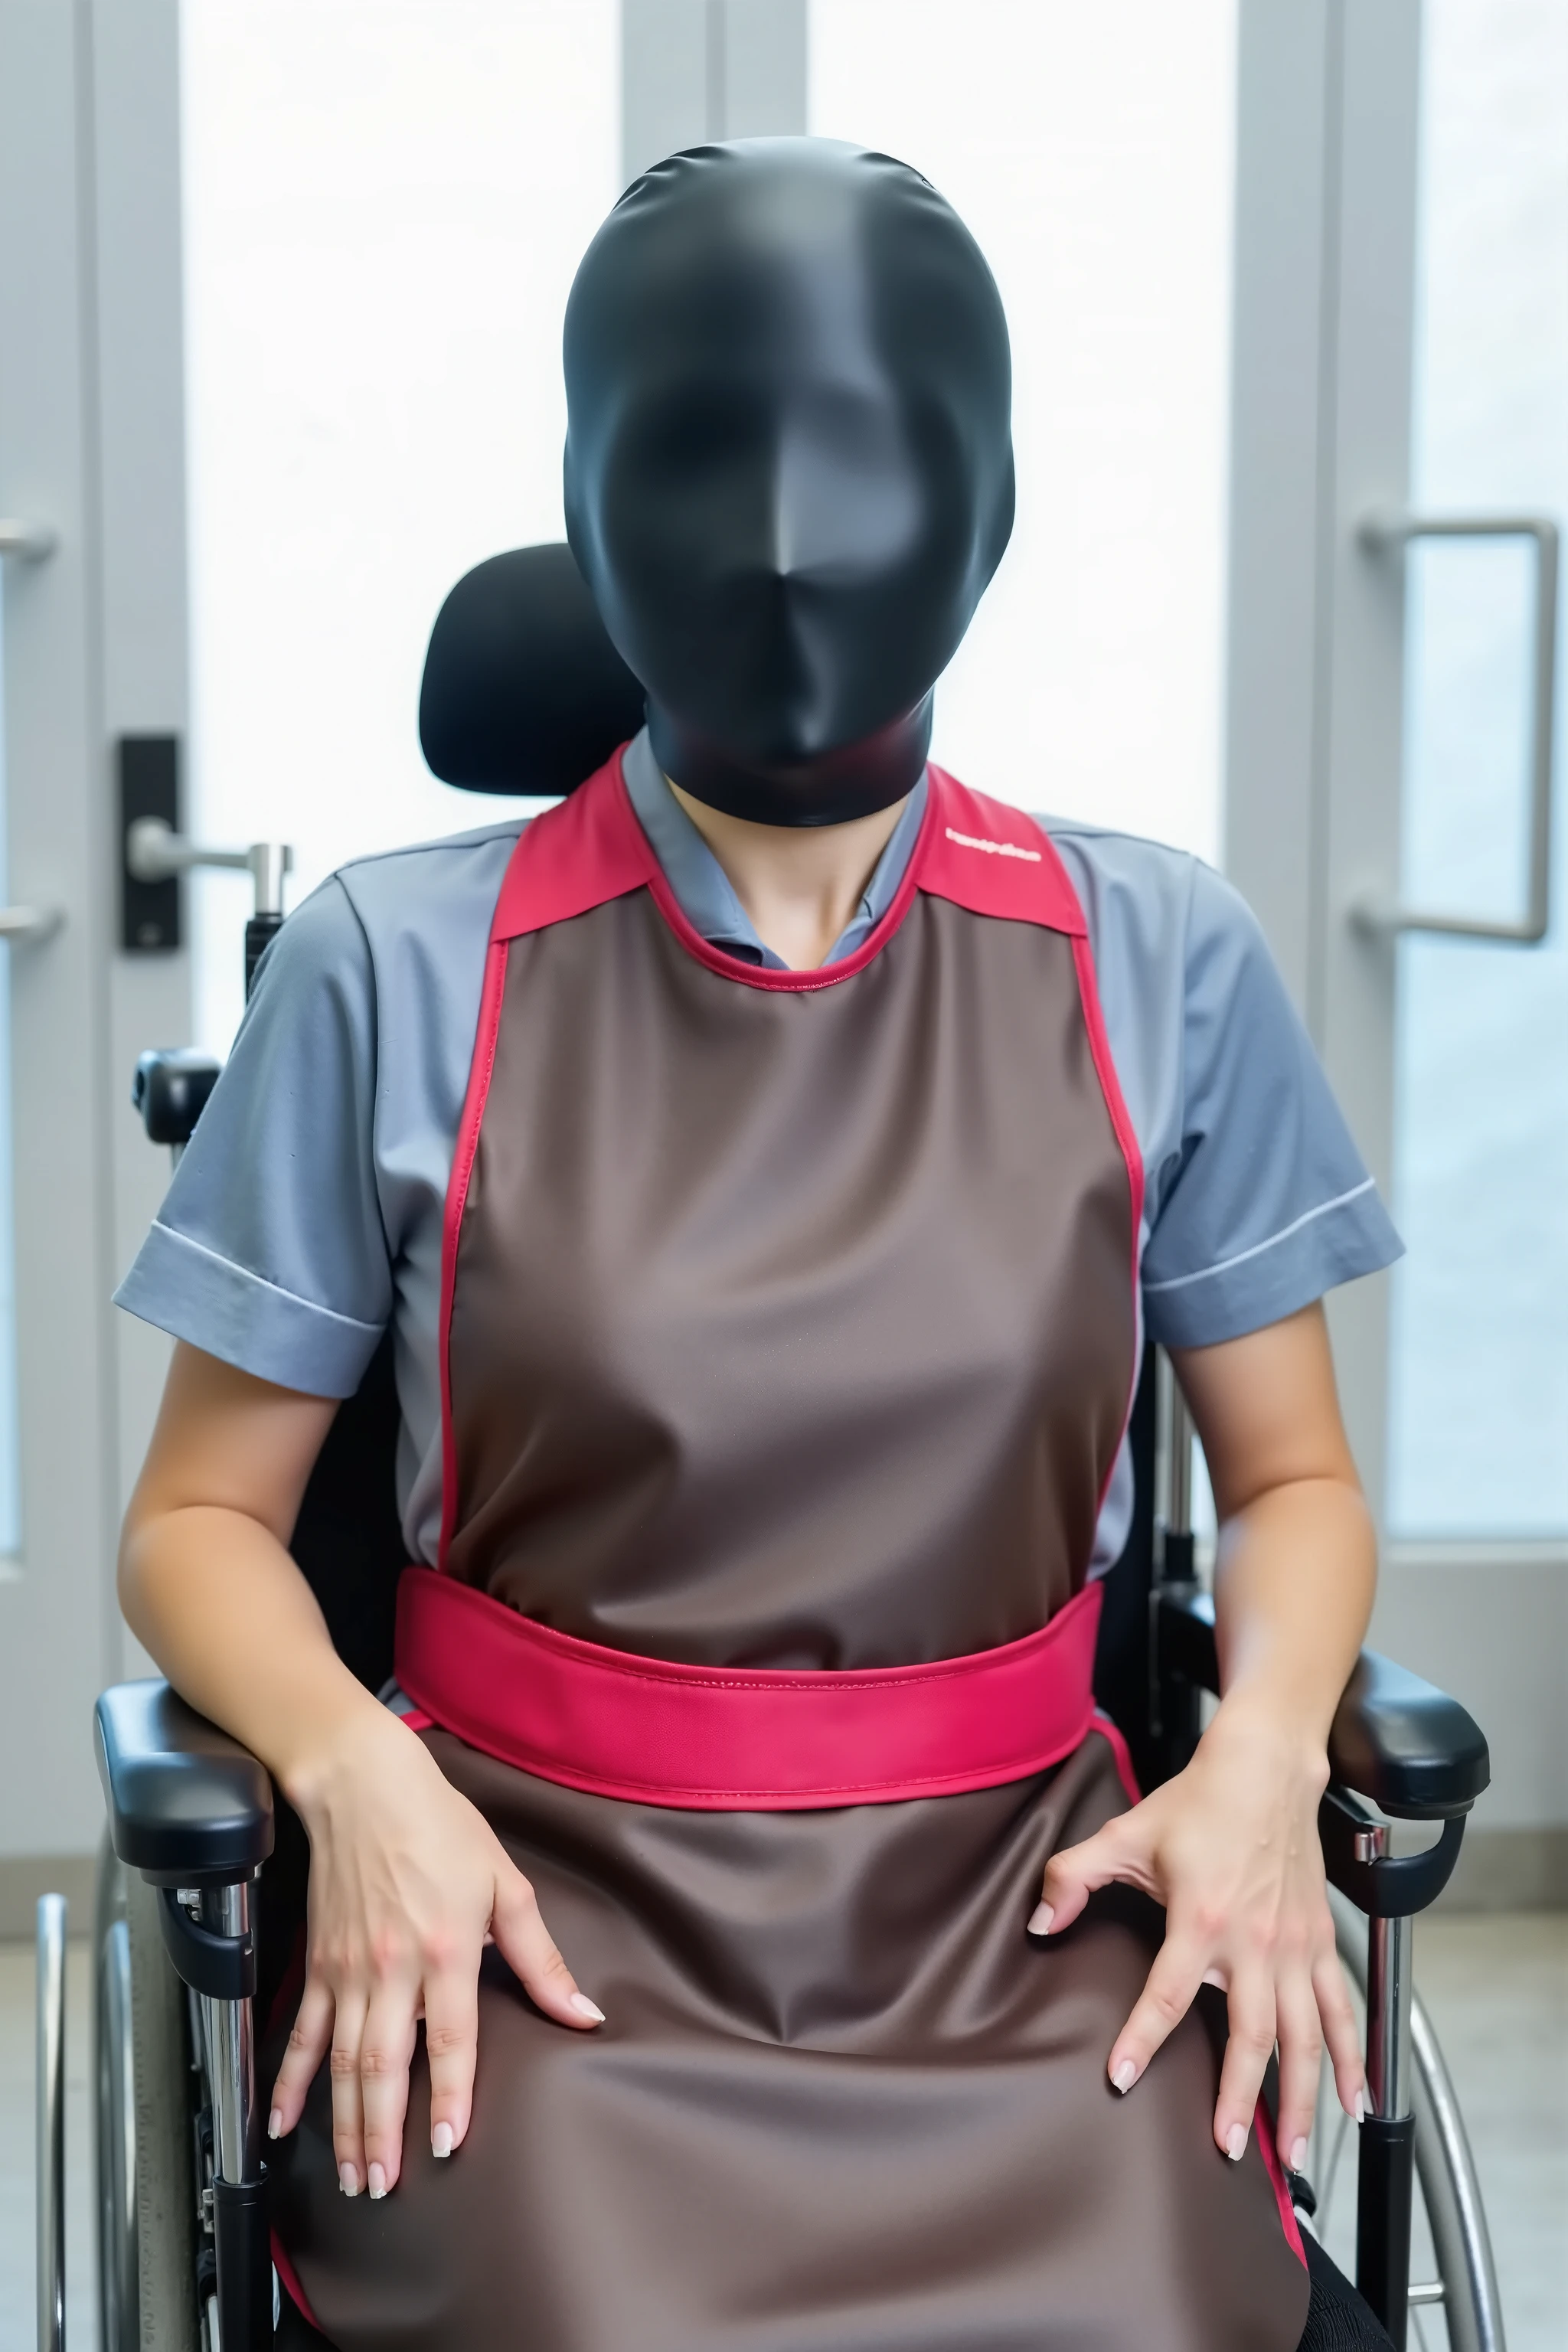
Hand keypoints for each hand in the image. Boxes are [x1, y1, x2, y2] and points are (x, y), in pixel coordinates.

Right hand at [269, 1704, 602, 2197]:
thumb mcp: (506, 1884)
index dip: (450, 2096)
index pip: (451, 2040)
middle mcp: (392, 1968)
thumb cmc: (440, 1828)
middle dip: (384, 2134)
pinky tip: (281, 2124)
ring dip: (344, 2125)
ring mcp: (347, 1971)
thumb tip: (583, 2013)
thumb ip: (542, 1959)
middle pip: (386, 2066)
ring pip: (342, 2063)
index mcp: (447, 1950)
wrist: (364, 1786)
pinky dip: (289, 2082)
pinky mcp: (316, 1965)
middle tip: (385, 2187)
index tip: (448, 2147)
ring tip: (353, 2177)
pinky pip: (300, 2034)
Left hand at [1031, 1701, 1364, 2168]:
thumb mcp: (1124, 1834)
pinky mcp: (1321, 1944)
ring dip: (1301, 2098)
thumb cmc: (1197, 1803)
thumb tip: (1041, 1921)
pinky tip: (1354, 2101)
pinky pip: (1344, 2013)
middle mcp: (1256, 1943)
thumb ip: (1073, 1876)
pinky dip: (1353, 2060)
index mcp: (1202, 1918)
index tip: (1122, 2080)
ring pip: (1307, 2038)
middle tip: (1229, 2148)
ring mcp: (1296, 1948)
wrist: (1266, 1769)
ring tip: (1292, 2152)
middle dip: (1241, 2099)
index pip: (1168, 1994)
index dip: (1143, 2038)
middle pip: (1254, 2037)